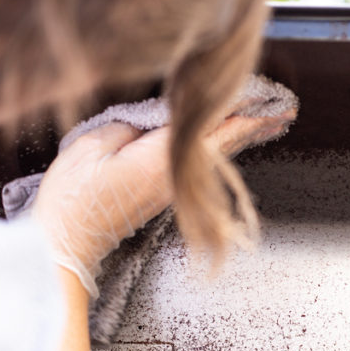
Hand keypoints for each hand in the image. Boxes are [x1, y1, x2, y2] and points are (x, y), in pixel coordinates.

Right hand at [33, 108, 294, 297]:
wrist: (66, 246)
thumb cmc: (73, 198)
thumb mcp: (92, 146)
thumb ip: (130, 126)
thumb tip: (155, 120)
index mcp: (162, 161)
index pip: (212, 132)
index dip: (242, 116)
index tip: (269, 105)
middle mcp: (175, 178)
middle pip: (222, 146)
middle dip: (253, 127)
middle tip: (283, 112)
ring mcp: (171, 190)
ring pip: (213, 156)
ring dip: (239, 137)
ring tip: (266, 123)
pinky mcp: (161, 197)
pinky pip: (198, 167)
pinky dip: (217, 149)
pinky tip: (224, 141)